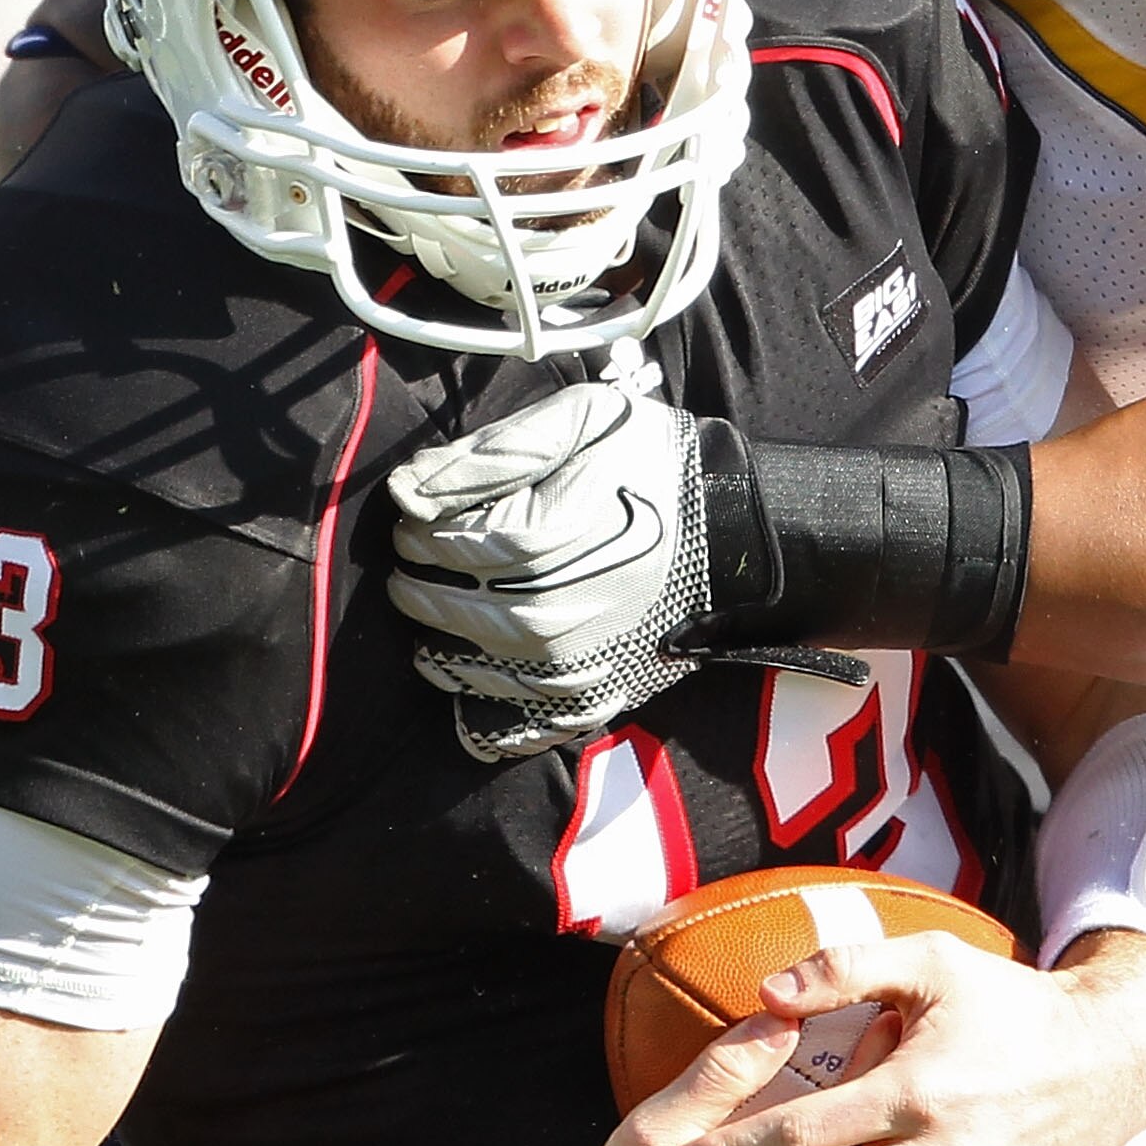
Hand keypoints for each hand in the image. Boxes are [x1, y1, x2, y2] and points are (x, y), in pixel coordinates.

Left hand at [387, 381, 864, 762]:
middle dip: (417, 581)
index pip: (444, 543)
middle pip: (445, 607)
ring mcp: (573, 668)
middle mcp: (554, 614)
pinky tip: (468, 671)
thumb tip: (409, 488)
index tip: (417, 515)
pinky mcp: (592, 702)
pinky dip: (475, 708)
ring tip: (437, 608)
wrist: (736, 537)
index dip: (417, 527)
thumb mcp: (582, 420)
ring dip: (434, 639)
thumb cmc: (655, 469)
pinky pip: (509, 725)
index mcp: (547, 541)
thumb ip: (493, 451)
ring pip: (463, 668)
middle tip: (414, 562)